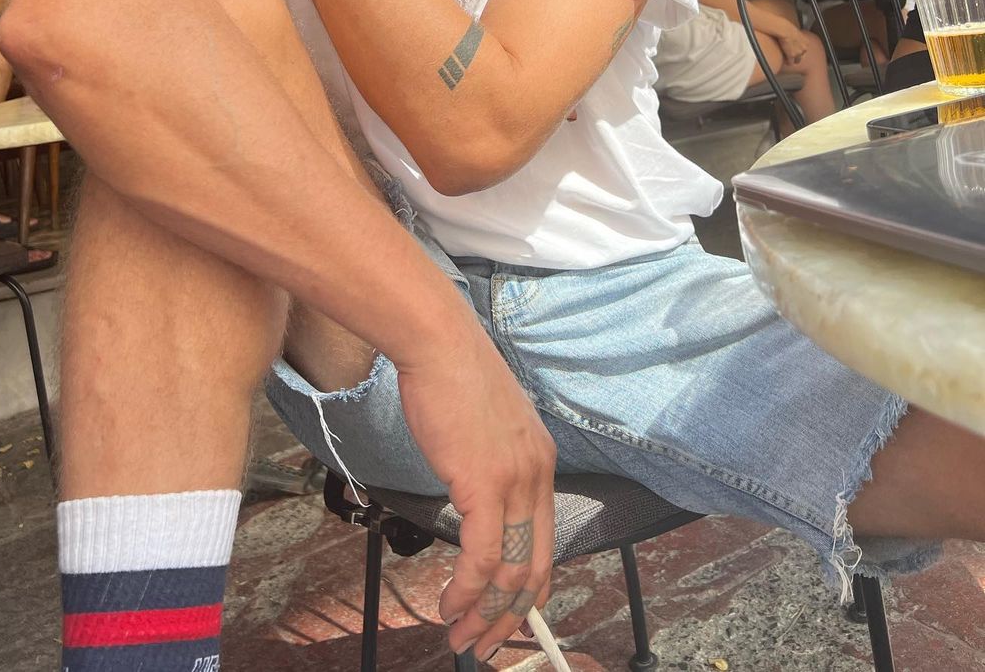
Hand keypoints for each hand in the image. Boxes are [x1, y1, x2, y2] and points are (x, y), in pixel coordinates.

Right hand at [395, 319, 555, 660]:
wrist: (438, 344)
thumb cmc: (451, 375)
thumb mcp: (486, 424)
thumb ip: (491, 461)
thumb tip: (475, 492)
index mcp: (541, 461)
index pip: (546, 540)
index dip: (527, 587)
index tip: (507, 614)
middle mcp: (538, 474)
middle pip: (536, 565)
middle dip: (512, 615)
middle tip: (485, 643)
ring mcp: (515, 480)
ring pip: (511, 569)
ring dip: (486, 613)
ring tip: (462, 637)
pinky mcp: (486, 484)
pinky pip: (484, 556)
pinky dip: (468, 590)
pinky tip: (449, 604)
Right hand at [775, 27, 808, 64]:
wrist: (785, 30)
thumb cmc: (788, 28)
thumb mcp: (796, 32)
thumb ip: (796, 36)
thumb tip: (792, 35)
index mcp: (806, 42)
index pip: (804, 50)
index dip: (798, 51)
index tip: (794, 50)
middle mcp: (804, 49)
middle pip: (802, 57)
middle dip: (797, 58)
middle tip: (791, 57)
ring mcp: (798, 53)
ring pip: (797, 61)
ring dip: (792, 60)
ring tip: (787, 60)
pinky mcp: (791, 56)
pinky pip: (790, 63)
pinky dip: (787, 62)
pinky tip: (784, 61)